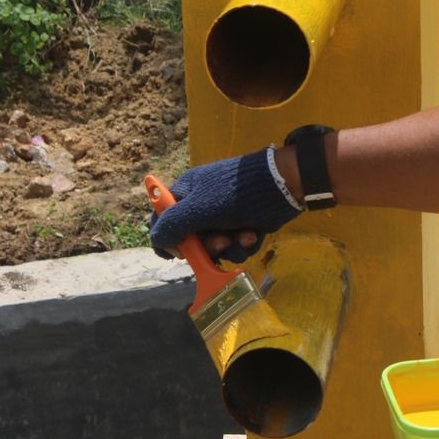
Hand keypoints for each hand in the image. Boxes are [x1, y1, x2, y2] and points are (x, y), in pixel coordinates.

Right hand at [148, 150, 301, 262]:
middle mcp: (202, 206)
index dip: (167, 238)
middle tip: (219, 242)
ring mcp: (224, 216)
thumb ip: (172, 225)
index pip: (162, 218)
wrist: (281, 186)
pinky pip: (236, 245)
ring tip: (241, 235)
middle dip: (207, 246)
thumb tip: (157, 240)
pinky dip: (245, 243)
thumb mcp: (197, 208)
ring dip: (229, 246)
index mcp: (185, 194)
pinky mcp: (244, 225)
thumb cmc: (233, 193)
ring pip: (216, 246)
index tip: (178, 252)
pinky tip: (254, 234)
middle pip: (192, 239)